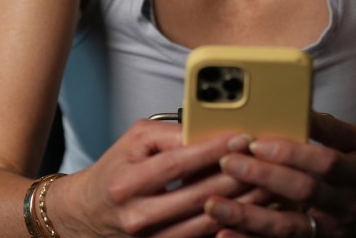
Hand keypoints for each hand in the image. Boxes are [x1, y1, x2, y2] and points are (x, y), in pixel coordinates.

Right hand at [47, 119, 256, 237]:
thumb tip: (207, 130)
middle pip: (199, 196)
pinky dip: (230, 225)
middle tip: (265, 160)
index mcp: (128, 183)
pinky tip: (251, 209)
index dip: (212, 150)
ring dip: (242, 204)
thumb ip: (169, 133)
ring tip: (268, 184)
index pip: (177, 164)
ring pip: (207, 222)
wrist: (87, 214)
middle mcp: (138, 216)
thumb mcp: (134, 142)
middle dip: (237, 177)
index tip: (241, 137)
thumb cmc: (115, 171)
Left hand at [203, 112, 355, 237]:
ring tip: (214, 205)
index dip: (292, 153)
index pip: (326, 163)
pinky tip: (224, 234)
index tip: (259, 141)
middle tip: (229, 162)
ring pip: (288, 228)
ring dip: (248, 218)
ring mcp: (330, 231)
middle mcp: (344, 206)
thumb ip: (330, 128)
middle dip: (263, 177)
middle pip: (303, 193)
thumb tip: (300, 106)